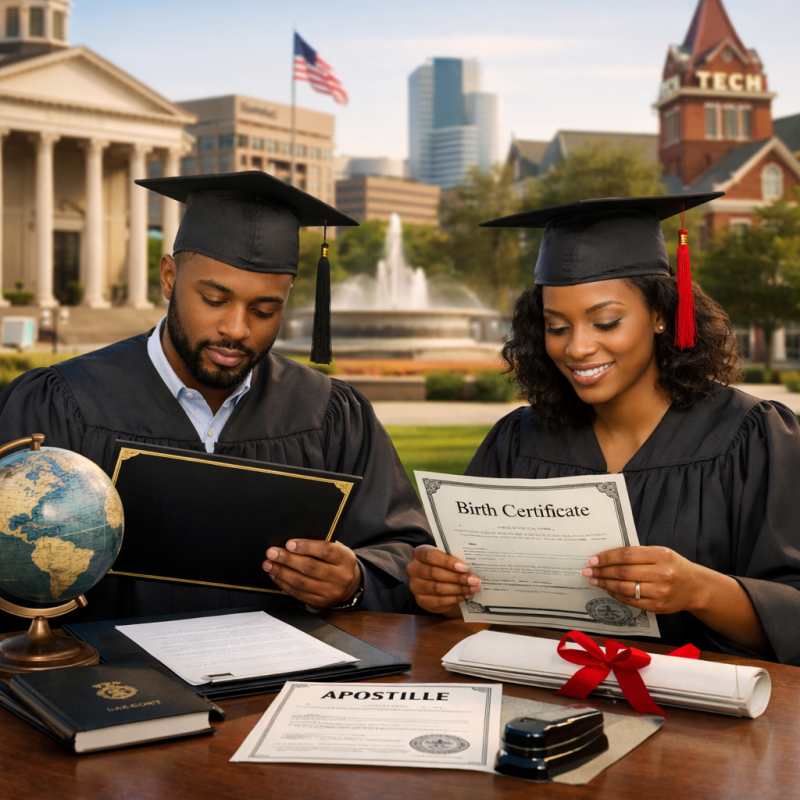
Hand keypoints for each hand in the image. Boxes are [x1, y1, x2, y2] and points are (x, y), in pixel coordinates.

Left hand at [263, 540, 360, 608]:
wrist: (350, 587)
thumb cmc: (339, 563)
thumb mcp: (338, 551)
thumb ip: (322, 546)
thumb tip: (293, 543)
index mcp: (346, 559)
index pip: (325, 551)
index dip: (306, 546)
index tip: (289, 544)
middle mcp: (340, 577)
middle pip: (310, 567)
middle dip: (287, 559)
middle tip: (272, 553)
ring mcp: (330, 592)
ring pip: (301, 582)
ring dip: (282, 572)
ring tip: (269, 564)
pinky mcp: (319, 603)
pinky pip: (298, 593)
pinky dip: (284, 584)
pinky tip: (276, 575)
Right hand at [406, 545, 481, 615]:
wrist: (437, 581)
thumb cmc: (444, 566)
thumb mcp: (447, 558)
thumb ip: (455, 560)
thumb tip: (473, 568)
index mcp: (419, 553)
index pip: (430, 555)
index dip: (447, 561)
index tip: (464, 567)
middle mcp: (413, 569)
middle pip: (435, 573)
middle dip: (458, 578)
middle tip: (474, 581)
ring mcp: (415, 586)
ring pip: (437, 588)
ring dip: (458, 589)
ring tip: (472, 589)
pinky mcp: (420, 601)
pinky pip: (438, 601)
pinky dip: (453, 599)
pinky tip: (464, 596)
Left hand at [581, 546, 707, 614]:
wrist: (696, 587)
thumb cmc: (673, 566)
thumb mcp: (660, 553)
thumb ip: (638, 554)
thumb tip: (607, 557)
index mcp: (661, 555)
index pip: (627, 555)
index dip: (607, 557)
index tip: (593, 559)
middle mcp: (661, 574)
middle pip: (623, 572)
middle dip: (601, 571)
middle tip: (587, 571)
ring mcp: (660, 592)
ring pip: (625, 588)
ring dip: (605, 584)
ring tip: (594, 580)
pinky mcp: (658, 607)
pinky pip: (631, 601)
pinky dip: (616, 595)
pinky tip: (608, 589)